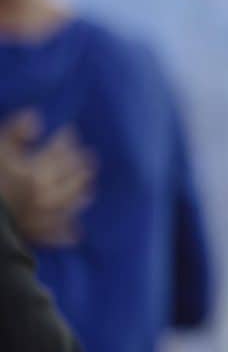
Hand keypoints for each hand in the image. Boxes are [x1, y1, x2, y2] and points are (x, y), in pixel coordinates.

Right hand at [0, 113, 94, 245]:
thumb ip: (15, 131)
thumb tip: (36, 116)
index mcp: (38, 173)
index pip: (60, 151)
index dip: (66, 138)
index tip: (69, 130)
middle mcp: (48, 195)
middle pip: (74, 176)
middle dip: (80, 163)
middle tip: (86, 154)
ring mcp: (44, 218)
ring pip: (72, 204)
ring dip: (81, 192)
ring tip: (88, 185)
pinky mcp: (35, 236)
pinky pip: (57, 234)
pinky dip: (67, 230)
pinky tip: (74, 232)